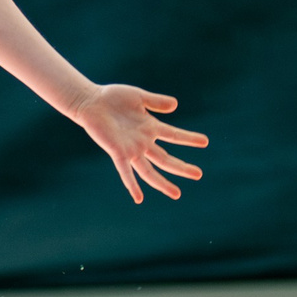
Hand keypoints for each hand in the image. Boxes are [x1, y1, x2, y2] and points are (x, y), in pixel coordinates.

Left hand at [73, 84, 206, 202]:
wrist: (91, 101)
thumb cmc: (113, 97)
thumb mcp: (139, 97)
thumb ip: (156, 102)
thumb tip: (176, 105)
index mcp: (150, 128)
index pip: (174, 135)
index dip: (189, 138)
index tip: (205, 141)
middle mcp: (142, 142)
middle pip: (165, 159)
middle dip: (181, 168)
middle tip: (199, 174)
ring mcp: (131, 149)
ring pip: (150, 170)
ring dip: (163, 182)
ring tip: (177, 194)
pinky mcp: (118, 151)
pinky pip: (125, 171)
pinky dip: (132, 184)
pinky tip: (138, 198)